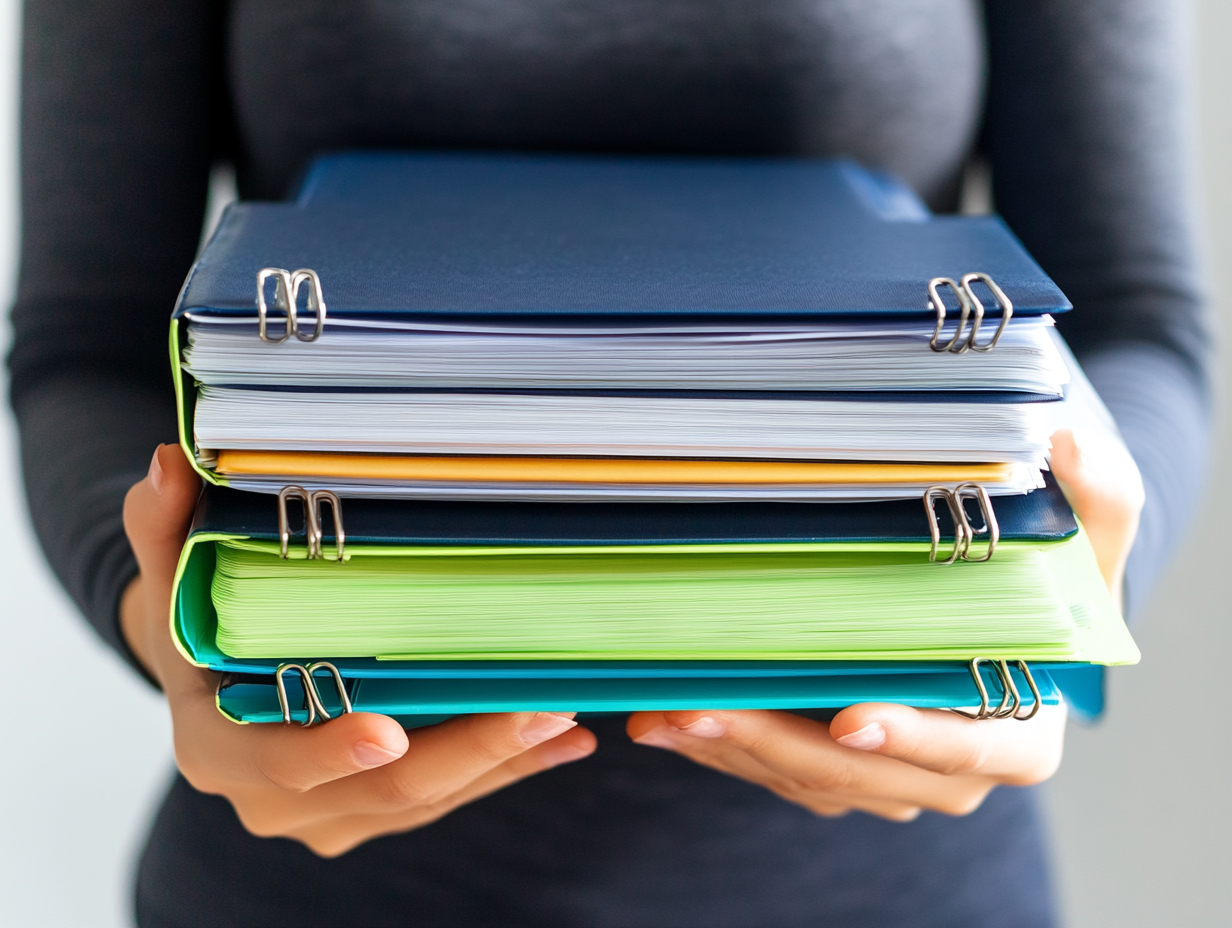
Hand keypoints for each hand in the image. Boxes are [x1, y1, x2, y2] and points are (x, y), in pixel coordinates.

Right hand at [121, 444, 595, 855]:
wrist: (208, 687)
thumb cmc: (195, 627)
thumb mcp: (172, 578)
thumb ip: (166, 526)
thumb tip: (170, 460)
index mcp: (217, 746)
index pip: (274, 762)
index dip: (327, 751)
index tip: (389, 733)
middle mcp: (272, 798)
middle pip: (379, 790)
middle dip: (464, 753)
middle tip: (535, 706)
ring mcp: (330, 814)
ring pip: (427, 800)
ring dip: (501, 761)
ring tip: (567, 714)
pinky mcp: (374, 812)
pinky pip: (449, 799)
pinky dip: (506, 769)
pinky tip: (566, 741)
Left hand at [626, 427, 1144, 819]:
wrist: (1002, 636)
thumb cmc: (1040, 594)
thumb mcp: (1081, 549)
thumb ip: (1093, 506)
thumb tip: (1072, 440)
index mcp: (1015, 736)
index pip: (964, 751)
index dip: (911, 738)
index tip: (850, 717)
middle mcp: (946, 774)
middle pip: (859, 775)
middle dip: (777, 743)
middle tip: (705, 705)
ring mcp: (883, 778)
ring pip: (802, 779)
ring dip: (730, 748)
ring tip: (661, 712)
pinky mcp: (832, 767)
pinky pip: (773, 770)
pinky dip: (719, 746)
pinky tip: (659, 717)